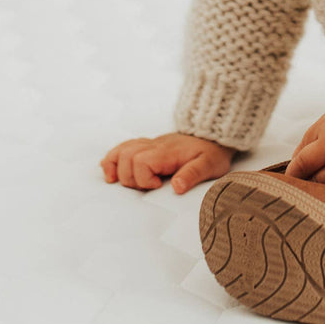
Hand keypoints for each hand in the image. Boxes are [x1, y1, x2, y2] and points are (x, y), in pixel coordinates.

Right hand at [100, 132, 235, 193]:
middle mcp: (155, 146)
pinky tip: (111, 170)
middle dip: (129, 177)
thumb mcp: (210, 165)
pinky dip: (113, 158)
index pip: (141, 161)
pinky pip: (124, 147)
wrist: (213, 136)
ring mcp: (150, 144)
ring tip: (115, 181)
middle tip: (146, 186)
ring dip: (115, 166)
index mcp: (167, 152)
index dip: (143, 178)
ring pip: (122, 150)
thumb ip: (193, 174)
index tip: (158, 186)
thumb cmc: (211, 152)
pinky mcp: (148, 147)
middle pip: (127, 156)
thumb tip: (177, 187)